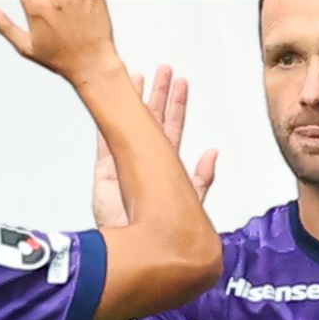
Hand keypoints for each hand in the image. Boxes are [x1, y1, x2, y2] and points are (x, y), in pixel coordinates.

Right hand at [93, 64, 215, 227]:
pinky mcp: (105, 173)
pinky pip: (105, 141)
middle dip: (158, 95)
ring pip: (130, 125)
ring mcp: (125, 166)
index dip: (177, 106)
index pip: (174, 129)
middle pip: (153, 121)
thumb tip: (213, 153)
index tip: (180, 83)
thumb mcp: (191, 205)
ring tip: (137, 76)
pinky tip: (109, 106)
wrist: (139, 250)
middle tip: (162, 69)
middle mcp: (148, 164)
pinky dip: (106, 123)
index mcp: (169, 169)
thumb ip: (202, 180)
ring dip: (134, 102)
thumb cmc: (167, 236)